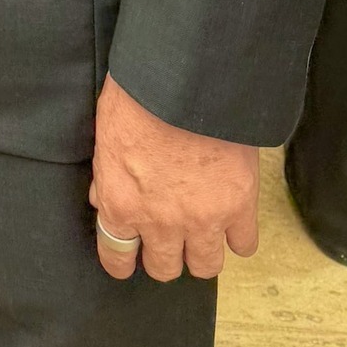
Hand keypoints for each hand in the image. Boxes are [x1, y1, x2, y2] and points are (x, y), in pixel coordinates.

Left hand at [90, 75, 258, 281]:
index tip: (127, 258)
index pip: (117, 256)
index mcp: (121, 203)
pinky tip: (232, 221)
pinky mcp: (239, 205)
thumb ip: (105, 175)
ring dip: (200, 251)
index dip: (121, 260)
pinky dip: (238, 236)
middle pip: (164, 268)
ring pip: (205, 266)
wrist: (183, 77)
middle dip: (163, 255)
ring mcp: (203, 218)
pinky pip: (244, 245)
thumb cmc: (136, 95)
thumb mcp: (105, 133)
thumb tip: (102, 196)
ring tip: (200, 232)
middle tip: (167, 237)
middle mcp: (161, 221)